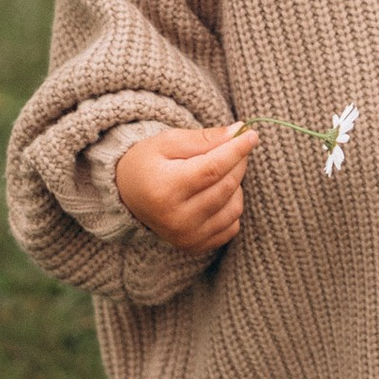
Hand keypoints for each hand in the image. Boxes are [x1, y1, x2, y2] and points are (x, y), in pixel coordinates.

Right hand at [113, 125, 255, 254]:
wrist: (127, 194)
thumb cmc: (148, 162)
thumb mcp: (168, 141)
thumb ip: (204, 138)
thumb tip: (239, 132)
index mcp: (165, 189)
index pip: (213, 168)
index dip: (237, 150)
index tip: (252, 134)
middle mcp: (175, 219)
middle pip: (226, 186)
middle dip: (238, 161)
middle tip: (235, 145)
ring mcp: (186, 237)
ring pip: (235, 207)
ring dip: (236, 184)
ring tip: (218, 171)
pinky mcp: (195, 246)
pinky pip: (232, 226)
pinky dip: (231, 206)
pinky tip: (216, 193)